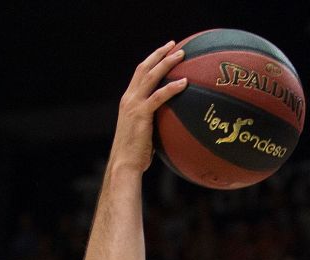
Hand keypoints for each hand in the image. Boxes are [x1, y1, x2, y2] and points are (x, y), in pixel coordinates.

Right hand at [110, 41, 187, 172]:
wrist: (124, 164)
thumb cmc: (136, 156)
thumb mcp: (144, 135)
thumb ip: (154, 125)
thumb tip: (171, 127)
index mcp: (128, 101)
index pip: (139, 74)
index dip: (152, 61)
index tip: (164, 52)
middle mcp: (129, 98)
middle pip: (144, 68)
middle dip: (159, 54)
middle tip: (174, 45)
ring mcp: (133, 104)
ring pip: (150, 76)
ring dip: (167, 63)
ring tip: (181, 55)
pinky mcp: (141, 114)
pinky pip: (159, 96)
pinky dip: (172, 87)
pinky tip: (185, 82)